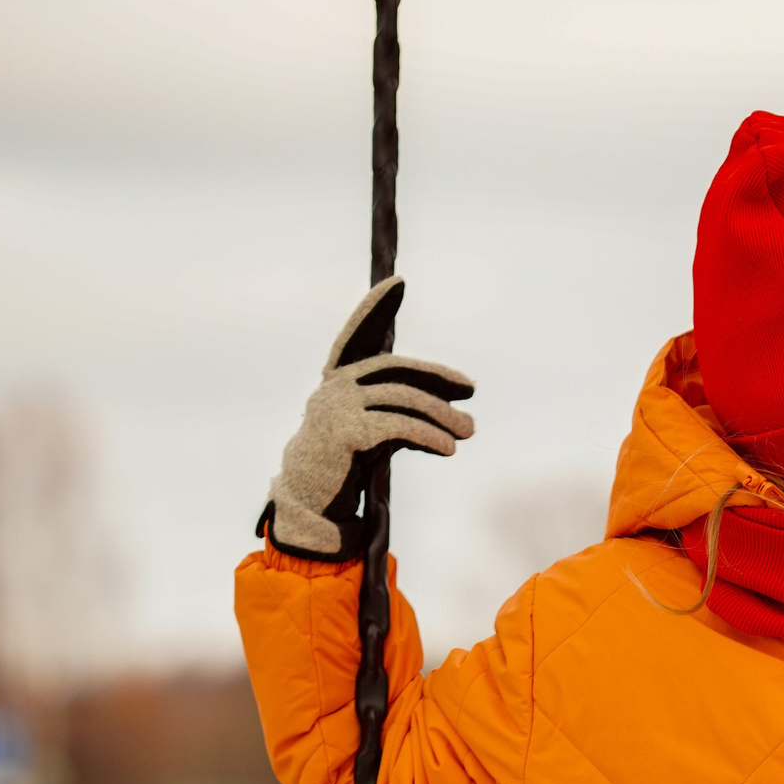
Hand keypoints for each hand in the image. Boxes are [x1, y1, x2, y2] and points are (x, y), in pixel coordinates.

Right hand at [262, 277, 475, 558]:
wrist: (312, 501)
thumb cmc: (346, 465)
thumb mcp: (377, 432)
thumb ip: (407, 415)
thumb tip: (464, 421)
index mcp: (338, 378)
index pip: (359, 333)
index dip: (375, 308)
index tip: (398, 283)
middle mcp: (335, 385)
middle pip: (395, 370)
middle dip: (437, 378)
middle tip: (471, 391)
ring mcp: (337, 406)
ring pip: (402, 399)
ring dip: (441, 414)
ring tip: (469, 431)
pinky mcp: (345, 432)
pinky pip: (398, 426)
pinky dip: (428, 435)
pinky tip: (449, 447)